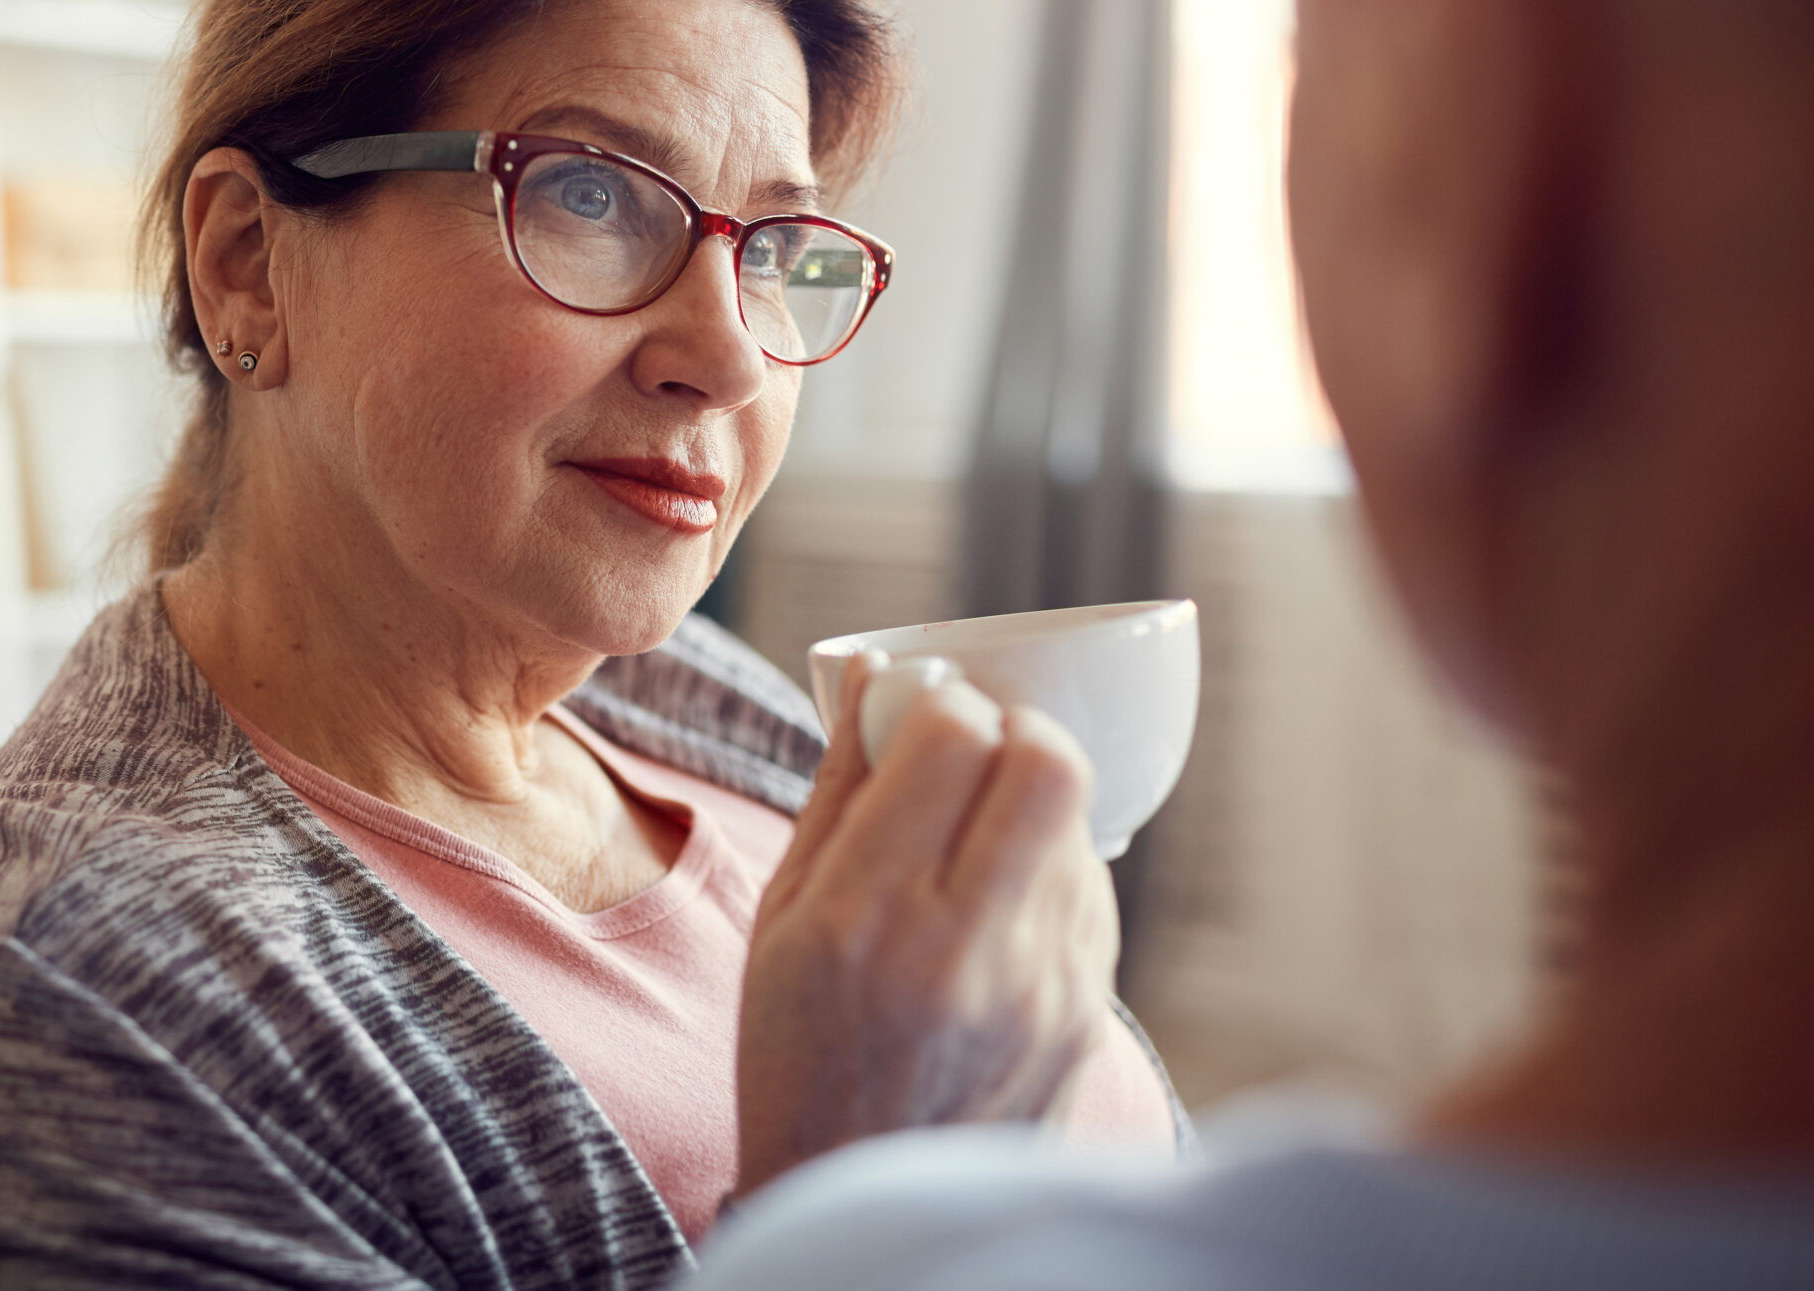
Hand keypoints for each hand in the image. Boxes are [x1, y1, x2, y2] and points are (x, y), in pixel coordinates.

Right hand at [734, 655, 1121, 1195]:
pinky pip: (1090, 891)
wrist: (865, 1197)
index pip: (954, 739)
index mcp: (866, 918)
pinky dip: (1049, 869)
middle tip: (973, 750)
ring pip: (1079, 824)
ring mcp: (1045, 989)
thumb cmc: (799, 1052)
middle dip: (1015, 728)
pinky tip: (995, 909)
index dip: (942, 701)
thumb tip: (872, 675)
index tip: (919, 716)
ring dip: (1031, 803)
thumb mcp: (781, 918)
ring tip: (971, 845)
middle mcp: (966, 951)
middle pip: (1051, 765)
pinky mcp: (1089, 1014)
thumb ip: (838, 789)